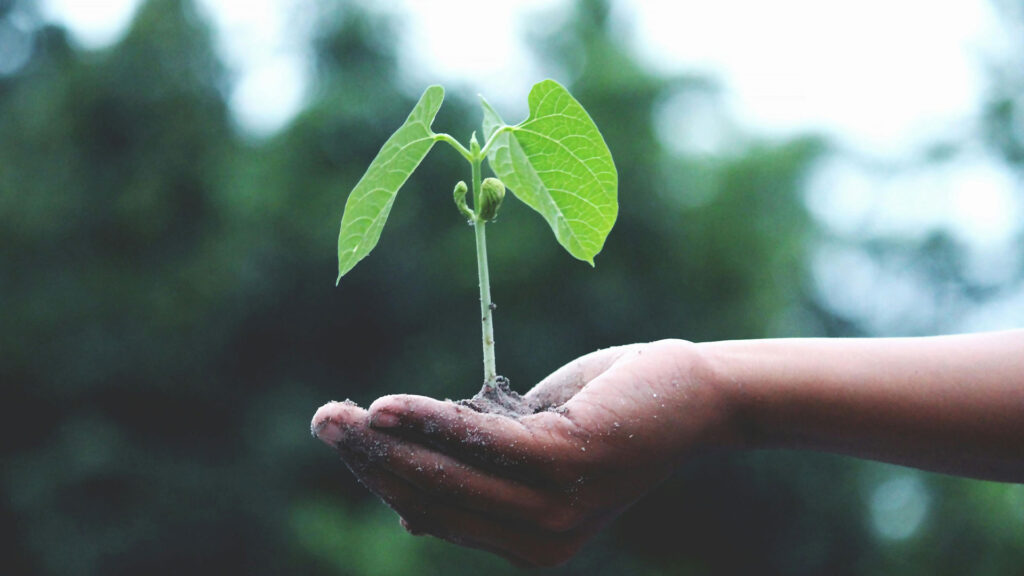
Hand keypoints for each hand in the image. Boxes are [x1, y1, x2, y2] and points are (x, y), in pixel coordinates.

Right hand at [311, 340, 734, 565]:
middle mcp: (540, 541)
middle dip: (370, 461)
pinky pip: (481, 443)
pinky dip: (431, 422)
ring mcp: (556, 508)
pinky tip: (388, 407)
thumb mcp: (531, 447)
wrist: (692, 394)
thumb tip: (406, 508)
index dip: (383, 478)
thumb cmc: (607, 413)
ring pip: (448, 476)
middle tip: (322, 421)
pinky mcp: (568, 464)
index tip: (344, 439)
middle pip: (432, 499)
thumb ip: (478, 473)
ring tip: (338, 415)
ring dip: (386, 443)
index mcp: (528, 543)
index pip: (436, 513)